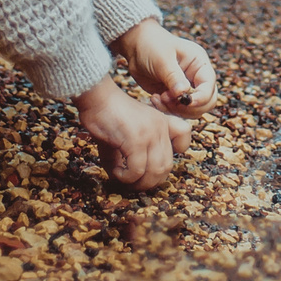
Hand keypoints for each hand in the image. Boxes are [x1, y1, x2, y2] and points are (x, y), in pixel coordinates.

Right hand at [75, 81, 189, 190]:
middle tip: (133, 183)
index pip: (184, 137)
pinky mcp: (136, 140)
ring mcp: (151, 133)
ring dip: (139, 183)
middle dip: (150, 181)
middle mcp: (161, 127)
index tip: (150, 163)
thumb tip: (125, 180)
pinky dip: (127, 178)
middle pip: (167, 166)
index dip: (171, 154)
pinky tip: (117, 173)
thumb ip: (131, 156)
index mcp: (162, 122)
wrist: (96, 97)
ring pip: (155, 171)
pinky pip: (137, 170)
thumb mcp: (127, 135)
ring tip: (124, 180)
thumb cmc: (108, 114)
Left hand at [112, 19, 218, 113]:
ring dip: (176, 109)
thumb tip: (184, 93)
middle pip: (207, 102)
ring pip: (193, 110)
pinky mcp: (175, 96)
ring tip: (159, 98)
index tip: (185, 101)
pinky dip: (167, 109)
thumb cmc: (152, 46)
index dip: (201, 97)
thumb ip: (174, 77)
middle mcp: (197, 77)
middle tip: (167, 100)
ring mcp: (186, 88)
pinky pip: (177, 110)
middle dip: (188, 107)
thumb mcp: (163, 59)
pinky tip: (154, 98)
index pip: (209, 85)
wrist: (136, 47)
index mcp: (199, 64)